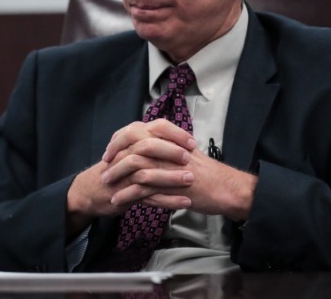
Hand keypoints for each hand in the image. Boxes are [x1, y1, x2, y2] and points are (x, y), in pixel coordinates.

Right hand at [65, 119, 195, 234]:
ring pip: (149, 172)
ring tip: (191, 180)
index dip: (175, 133)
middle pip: (150, 147)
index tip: (192, 142)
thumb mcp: (130, 150)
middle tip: (190, 159)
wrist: (89, 191)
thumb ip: (150, 143)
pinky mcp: (126, 194)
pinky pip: (149, 197)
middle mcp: (127, 153)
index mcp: (132, 139)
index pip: (155, 128)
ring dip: (172, 176)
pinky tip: (185, 202)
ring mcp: (125, 175)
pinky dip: (168, 200)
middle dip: (172, 152)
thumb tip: (176, 138)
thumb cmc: (115, 170)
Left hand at [101, 120, 256, 220]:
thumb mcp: (187, 153)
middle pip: (132, 142)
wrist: (225, 188)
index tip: (111, 149)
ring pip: (134, 165)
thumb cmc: (208, 173)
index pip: (138, 129)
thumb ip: (169, 147)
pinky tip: (117, 201)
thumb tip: (151, 145)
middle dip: (114, 154)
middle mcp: (167, 148)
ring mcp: (168, 165)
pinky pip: (142, 188)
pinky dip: (126, 194)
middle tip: (105, 166)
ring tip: (106, 185)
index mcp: (170, 138)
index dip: (121, 138)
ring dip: (117, 175)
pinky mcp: (169, 185)